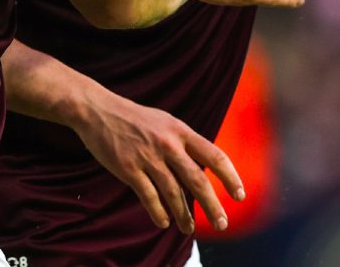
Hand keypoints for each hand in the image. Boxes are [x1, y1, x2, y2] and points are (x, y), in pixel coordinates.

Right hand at [73, 91, 242, 233]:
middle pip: (197, 180)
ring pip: (173, 192)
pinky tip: (163, 222)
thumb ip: (185, 142)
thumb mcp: (166, 122)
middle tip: (222, 224)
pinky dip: (158, 212)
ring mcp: (148, 157)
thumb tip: (204, 166)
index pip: (214, 156)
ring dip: (183, 214)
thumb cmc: (136, 119)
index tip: (240, 196)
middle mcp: (168, 144)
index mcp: (181, 131)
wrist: (99, 110)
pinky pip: (148, 196)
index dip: (230, 177)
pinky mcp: (128, 168)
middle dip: (212, 205)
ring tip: (189, 228)